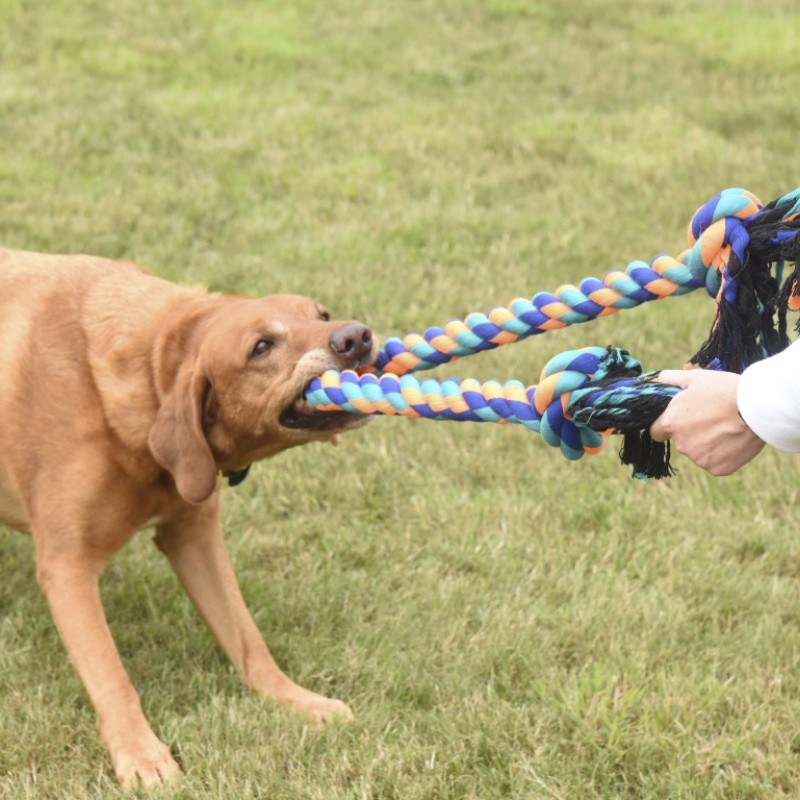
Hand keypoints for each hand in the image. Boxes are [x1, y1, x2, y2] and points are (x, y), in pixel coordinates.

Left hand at [649, 369, 764, 475]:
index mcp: (671, 423)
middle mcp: (681, 444)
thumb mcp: (694, 378)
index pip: (656, 431)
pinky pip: (716, 462)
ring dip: (708, 443)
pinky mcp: (717, 469)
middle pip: (681, 441)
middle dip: (692, 432)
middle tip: (712, 418)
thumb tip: (651, 379)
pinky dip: (723, 454)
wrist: (758, 408)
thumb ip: (668, 380)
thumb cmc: (724, 389)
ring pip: (699, 452)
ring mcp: (699, 459)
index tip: (681, 419)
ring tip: (727, 426)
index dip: (667, 425)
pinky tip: (734, 439)